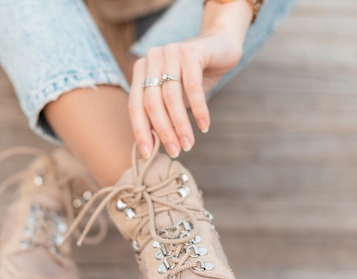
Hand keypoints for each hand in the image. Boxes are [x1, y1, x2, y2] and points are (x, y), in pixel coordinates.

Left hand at [128, 32, 243, 158]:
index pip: (135, 105)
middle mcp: (151, 58)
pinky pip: (192, 87)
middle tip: (175, 151)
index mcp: (141, 70)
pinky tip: (204, 126)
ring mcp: (170, 52)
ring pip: (171, 97)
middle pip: (152, 103)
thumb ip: (161, 113)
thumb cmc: (195, 77)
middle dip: (163, 132)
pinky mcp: (190, 52)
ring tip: (188, 144)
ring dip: (180, 125)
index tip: (147, 153)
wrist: (221, 47)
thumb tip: (151, 145)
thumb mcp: (175, 96)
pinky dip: (199, 110)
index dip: (140, 131)